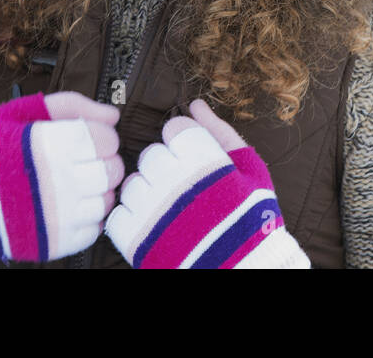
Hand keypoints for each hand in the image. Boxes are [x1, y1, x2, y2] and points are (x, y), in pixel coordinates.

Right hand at [0, 91, 123, 262]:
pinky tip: (67, 207)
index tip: (86, 140)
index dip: (100, 137)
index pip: (108, 140)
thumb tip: (112, 115)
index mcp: (53, 145)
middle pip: (113, 171)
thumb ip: (71, 106)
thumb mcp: (21, 112)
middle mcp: (60, 182)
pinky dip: (87, 219)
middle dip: (102, 163)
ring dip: (96, 191)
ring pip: (107, 201)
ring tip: (72, 185)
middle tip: (82, 163)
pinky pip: (94, 230)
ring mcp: (58, 216)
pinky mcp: (55, 243)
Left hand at [104, 98, 309, 267]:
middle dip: (166, 166)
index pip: (175, 129)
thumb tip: (195, 104)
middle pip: (151, 154)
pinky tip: (155, 225)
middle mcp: (174, 180)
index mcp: (204, 159)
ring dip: (148, 192)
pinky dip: (133, 218)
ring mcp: (152, 210)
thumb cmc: (253, 217)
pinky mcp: (136, 239)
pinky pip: (119, 214)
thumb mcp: (250, 168)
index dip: (185, 142)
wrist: (244, 268)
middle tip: (184, 187)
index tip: (196, 160)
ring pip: (132, 184)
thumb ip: (220, 131)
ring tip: (170, 209)